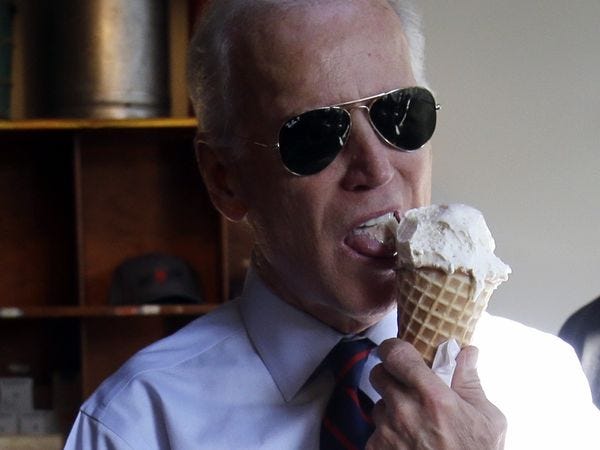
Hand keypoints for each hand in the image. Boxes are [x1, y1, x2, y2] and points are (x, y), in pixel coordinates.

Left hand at [367, 339, 506, 448]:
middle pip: (378, 373)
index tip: (398, 350)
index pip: (396, 354)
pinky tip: (408, 442)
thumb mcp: (487, 419)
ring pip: (377, 403)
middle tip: (407, 386)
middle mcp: (405, 411)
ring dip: (390, 407)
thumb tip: (467, 351)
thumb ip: (470, 381)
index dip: (394, 348)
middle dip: (391, 376)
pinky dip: (387, 432)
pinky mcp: (376, 449)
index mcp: (433, 397)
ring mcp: (388, 432)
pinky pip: (375, 430)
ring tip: (413, 422)